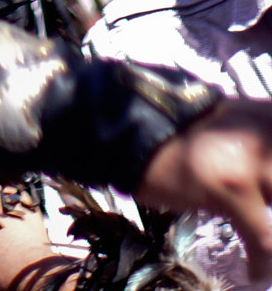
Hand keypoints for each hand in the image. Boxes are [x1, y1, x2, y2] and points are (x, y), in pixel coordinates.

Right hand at [139, 99, 271, 276]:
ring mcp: (248, 161)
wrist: (132, 126)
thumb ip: (259, 149)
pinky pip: (264, 239)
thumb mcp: (232, 131)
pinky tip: (255, 271)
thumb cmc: (181, 134)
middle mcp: (263, 135)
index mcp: (267, 118)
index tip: (267, 200)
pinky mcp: (232, 189)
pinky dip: (262, 262)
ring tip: (262, 245)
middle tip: (260, 212)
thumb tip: (271, 182)